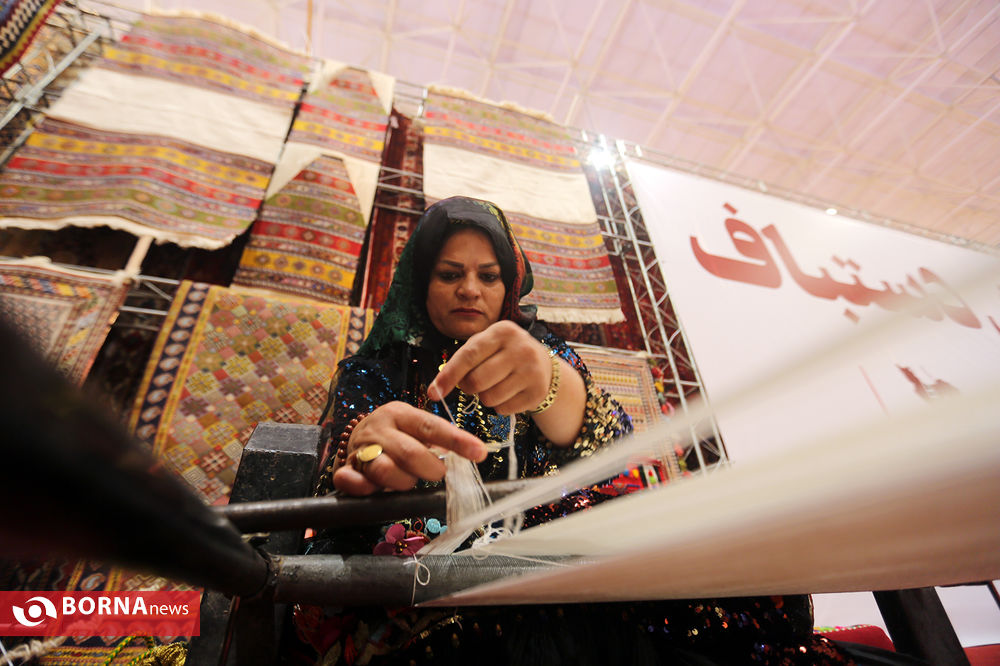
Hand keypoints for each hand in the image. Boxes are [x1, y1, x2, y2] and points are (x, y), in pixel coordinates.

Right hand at [333, 401, 487, 495]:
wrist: (356, 436)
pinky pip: (350, 482)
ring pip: (385, 471)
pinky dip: (364, 489)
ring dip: (402, 483)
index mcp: (400, 414)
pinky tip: (373, 489)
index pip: (432, 426)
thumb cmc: (395, 435)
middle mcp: (379, 428)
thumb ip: (437, 440)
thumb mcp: (414, 428)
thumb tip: (471, 452)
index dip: (457, 441)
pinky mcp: (344, 469)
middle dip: (431, 470)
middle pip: (411, 453)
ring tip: (405, 480)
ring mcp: (360, 449)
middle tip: (436, 474)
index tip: (479, 452)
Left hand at [427, 320, 551, 414]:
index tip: (433, 392)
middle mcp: (520, 348)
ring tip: (496, 385)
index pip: (468, 356)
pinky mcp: (537, 392)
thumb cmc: (504, 354)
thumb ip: (463, 359)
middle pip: (476, 381)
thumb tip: (436, 389)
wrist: (543, 366)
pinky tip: (510, 392)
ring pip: (489, 399)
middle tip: (475, 382)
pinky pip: (503, 409)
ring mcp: (532, 371)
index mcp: (502, 331)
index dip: (448, 376)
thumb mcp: (487, 345)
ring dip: (485, 397)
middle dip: (468, 387)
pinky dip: (500, 406)